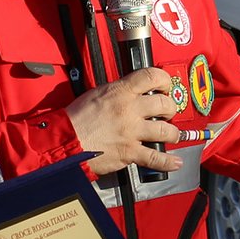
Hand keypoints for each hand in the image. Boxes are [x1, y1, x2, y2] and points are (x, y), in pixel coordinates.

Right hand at [64, 67, 183, 176]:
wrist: (65, 141)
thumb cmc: (76, 119)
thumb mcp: (97, 94)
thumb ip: (118, 92)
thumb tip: (132, 92)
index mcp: (120, 92)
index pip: (151, 76)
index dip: (164, 80)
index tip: (166, 85)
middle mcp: (129, 110)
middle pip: (165, 104)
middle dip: (170, 108)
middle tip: (167, 112)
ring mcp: (131, 132)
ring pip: (166, 131)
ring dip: (173, 133)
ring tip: (171, 134)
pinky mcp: (129, 152)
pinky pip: (155, 158)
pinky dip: (167, 162)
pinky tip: (174, 162)